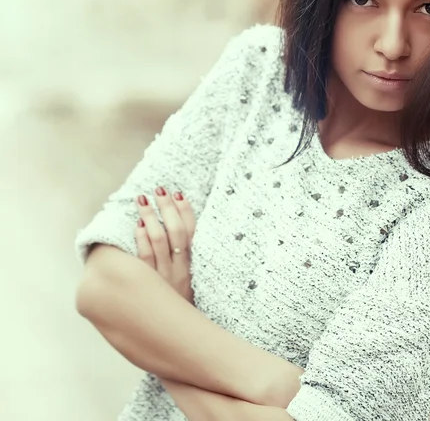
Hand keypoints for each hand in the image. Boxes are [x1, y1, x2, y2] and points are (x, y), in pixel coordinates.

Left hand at [134, 186, 196, 303]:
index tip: (178, 194)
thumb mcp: (187, 283)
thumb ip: (182, 261)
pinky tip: (138, 226)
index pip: (192, 232)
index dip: (186, 212)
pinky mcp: (148, 286)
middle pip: (176, 231)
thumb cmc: (179, 309)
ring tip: (143, 200)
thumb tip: (174, 232)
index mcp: (192, 266)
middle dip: (168, 208)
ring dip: (151, 217)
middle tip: (159, 189)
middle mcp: (180, 269)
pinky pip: (145, 259)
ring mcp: (164, 276)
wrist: (175, 339)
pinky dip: (142, 240)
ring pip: (160, 240)